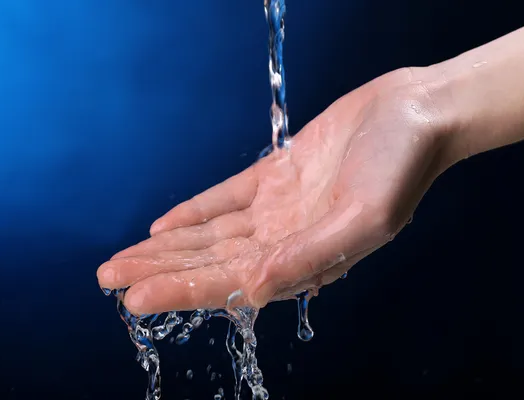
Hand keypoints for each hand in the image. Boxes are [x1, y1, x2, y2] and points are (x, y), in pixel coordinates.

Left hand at [97, 66, 454, 315]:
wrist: (415, 115)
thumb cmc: (400, 168)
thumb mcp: (363, 217)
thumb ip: (307, 256)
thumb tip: (251, 290)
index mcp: (305, 260)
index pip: (230, 283)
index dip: (182, 290)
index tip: (134, 296)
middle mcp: (286, 240)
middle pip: (210, 262)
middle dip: (159, 270)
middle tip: (108, 279)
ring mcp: (279, 209)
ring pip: (211, 234)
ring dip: (167, 246)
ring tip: (122, 258)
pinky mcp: (277, 176)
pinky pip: (226, 198)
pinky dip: (195, 211)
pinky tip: (165, 225)